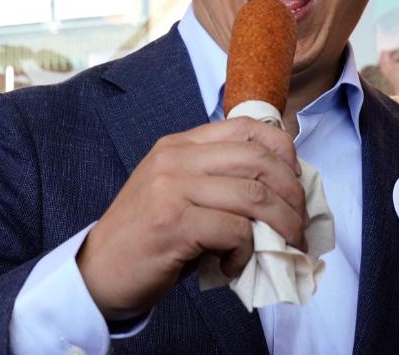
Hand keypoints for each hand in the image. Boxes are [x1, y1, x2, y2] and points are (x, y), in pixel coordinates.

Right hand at [76, 117, 305, 319]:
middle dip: (292, 194)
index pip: (246, 127)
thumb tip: (281, 189)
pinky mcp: (173, 223)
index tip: (296, 181)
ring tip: (283, 246)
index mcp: (179, 145)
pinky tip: (234, 265)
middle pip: (258, 159)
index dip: (284, 151)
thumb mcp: (179, 194)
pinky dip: (245, 252)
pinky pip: (234, 230)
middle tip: (299, 224)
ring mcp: (171, 188)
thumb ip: (217, 181)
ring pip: (253, 195)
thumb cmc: (147, 237)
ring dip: (281, 226)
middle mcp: (175, 158)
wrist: (99, 271)